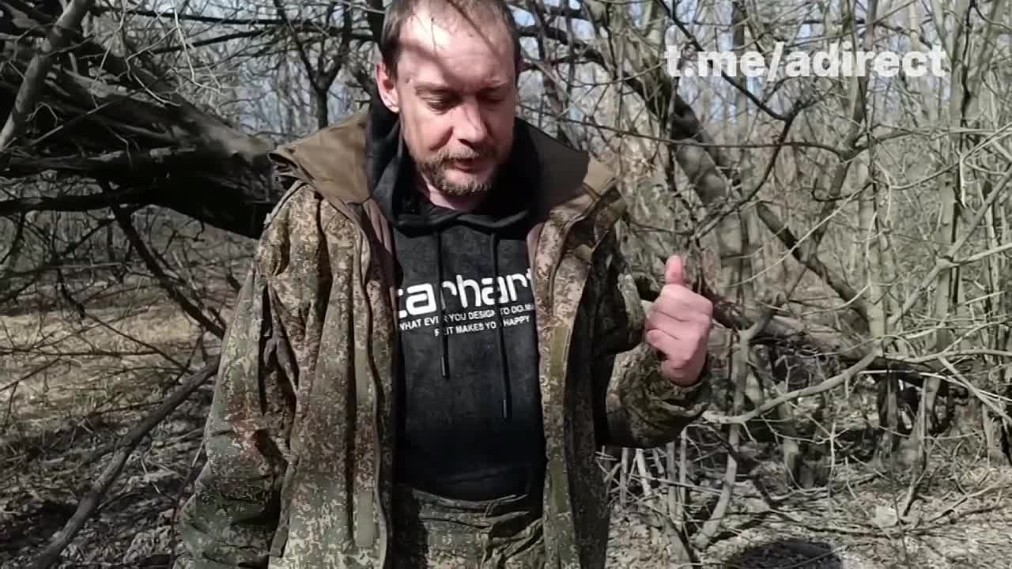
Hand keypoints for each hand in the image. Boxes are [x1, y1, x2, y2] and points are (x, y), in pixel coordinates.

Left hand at [644, 255, 712, 385]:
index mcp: (703, 304)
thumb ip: (677, 282)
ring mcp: (695, 336)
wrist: (689, 370)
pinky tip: (663, 349)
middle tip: (666, 329)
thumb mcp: (681, 307)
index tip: (671, 316)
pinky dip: (653, 343)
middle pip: (659, 305)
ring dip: (653, 331)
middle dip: (656, 318)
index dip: (662, 304)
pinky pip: (654, 337)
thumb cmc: (682, 333)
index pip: (668, 291)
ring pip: (654, 321)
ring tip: (664, 338)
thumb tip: (674, 257)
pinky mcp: (684, 353)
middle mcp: (703, 319)